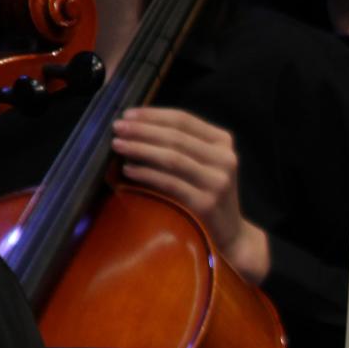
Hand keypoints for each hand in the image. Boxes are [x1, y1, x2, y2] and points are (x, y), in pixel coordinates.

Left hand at [112, 107, 270, 282]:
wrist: (231, 234)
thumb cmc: (209, 193)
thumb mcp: (204, 163)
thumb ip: (183, 144)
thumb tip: (137, 126)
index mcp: (223, 142)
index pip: (184, 119)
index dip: (153, 114)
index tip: (127, 113)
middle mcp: (225, 158)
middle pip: (176, 137)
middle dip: (142, 130)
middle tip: (117, 127)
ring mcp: (217, 181)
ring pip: (172, 158)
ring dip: (140, 149)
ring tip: (118, 145)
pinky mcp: (206, 203)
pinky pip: (170, 183)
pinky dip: (146, 174)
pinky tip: (128, 169)